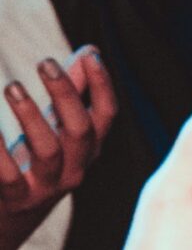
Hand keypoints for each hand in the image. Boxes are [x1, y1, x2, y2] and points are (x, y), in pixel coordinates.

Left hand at [0, 46, 116, 249]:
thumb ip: (75, 91)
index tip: (89, 55)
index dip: (103, 85)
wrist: (13, 213)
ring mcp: (47, 186)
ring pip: (48, 150)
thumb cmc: (38, 159)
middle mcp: (76, 168)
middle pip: (80, 130)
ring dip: (31, 116)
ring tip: (13, 86)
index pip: (107, 115)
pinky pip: (8, 175)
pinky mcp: (17, 198)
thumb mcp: (58, 127)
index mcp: (90, 148)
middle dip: (65, 94)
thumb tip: (89, 52)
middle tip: (45, 63)